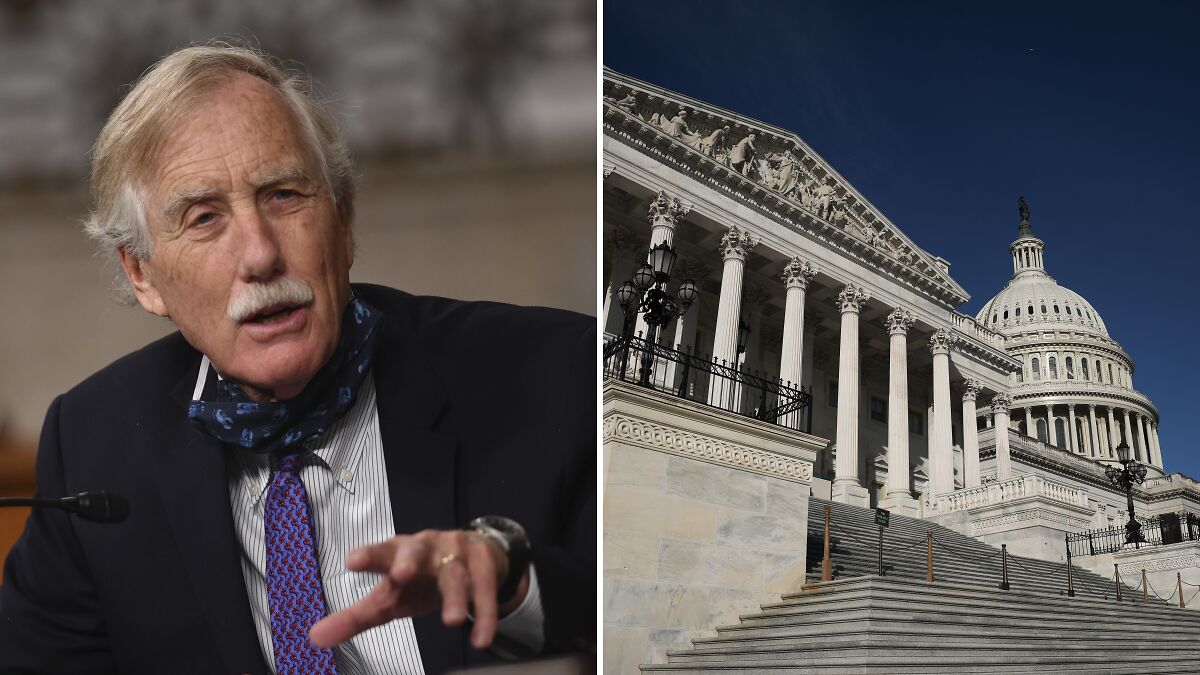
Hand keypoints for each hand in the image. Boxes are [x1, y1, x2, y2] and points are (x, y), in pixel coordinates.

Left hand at [308, 529, 525, 649]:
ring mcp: (458, 553)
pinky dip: (484, 615)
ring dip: (455, 598)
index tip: (352, 561)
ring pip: (455, 576)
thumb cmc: (420, 580)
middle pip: (417, 551)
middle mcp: (427, 548)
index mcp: (399, 552)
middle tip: (401, 575)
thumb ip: (354, 617)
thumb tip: (313, 638)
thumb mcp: (389, 598)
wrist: (473, 556)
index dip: (369, 556)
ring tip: (451, 622)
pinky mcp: (485, 565)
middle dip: (410, 561)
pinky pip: (485, 592)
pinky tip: (481, 639)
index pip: (381, 552)